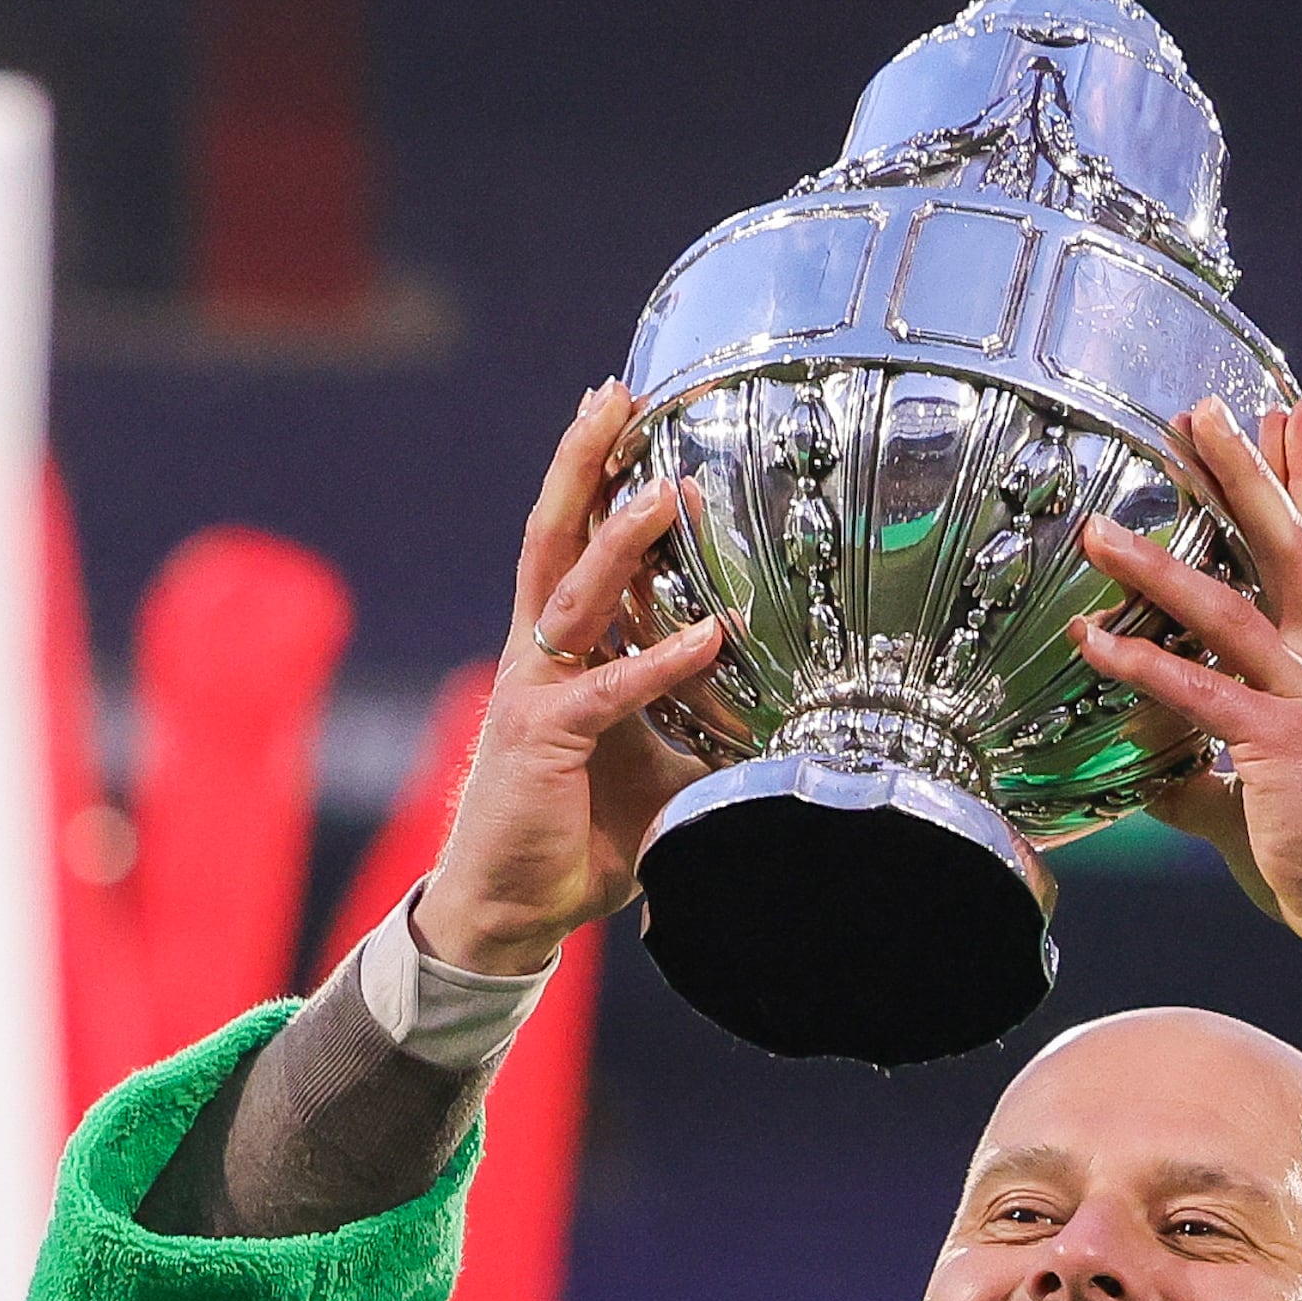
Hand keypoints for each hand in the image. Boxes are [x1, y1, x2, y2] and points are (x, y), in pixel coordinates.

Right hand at [419, 381, 730, 976]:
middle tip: (613, 394)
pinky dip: (662, 660)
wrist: (511, 906)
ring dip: (619, 538)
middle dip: (583, 462)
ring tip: (664, 489)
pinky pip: (610, 687)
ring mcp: (535, 687)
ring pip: (572, 589)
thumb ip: (706, 730)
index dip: (598, 478)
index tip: (630, 415)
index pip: (576, 545)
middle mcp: (540, 652)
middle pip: (554, 535)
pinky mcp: (544, 735)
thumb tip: (791, 716)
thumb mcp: (661, 770)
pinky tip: (711, 635)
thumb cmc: (578, 835)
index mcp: (563, 650)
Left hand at [1066, 396, 1301, 994]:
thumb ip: (1204, 774)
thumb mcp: (1254, 800)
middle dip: (1250, 472)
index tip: (1294, 409)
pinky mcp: (1282, 747)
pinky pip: (1200, 694)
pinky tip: (1095, 641)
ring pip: (1233, 608)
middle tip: (1209, 407)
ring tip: (1100, 529)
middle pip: (1289, 546)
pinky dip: (1144, 665)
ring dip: (1161, 564)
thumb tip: (1155, 771)